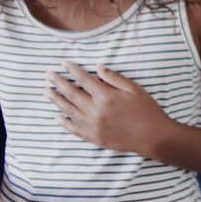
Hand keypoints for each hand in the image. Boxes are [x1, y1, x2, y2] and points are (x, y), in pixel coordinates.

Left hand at [46, 61, 176, 155]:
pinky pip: (74, 129)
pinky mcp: (94, 138)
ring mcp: (93, 126)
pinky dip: (64, 123)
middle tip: (47, 74)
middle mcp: (96, 111)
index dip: (72, 70)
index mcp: (106, 96)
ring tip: (46, 91)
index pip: (83, 80)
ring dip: (56, 100)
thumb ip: (114, 78)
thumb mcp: (134, 89)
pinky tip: (57, 116)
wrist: (154, 137)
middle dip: (58, 82)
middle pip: (71, 94)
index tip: (63, 63)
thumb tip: (97, 67)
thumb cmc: (147, 110)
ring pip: (69, 111)